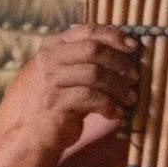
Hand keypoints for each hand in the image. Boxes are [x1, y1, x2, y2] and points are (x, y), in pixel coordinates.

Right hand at [5, 24, 138, 153]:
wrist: (32, 135)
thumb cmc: (59, 103)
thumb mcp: (71, 75)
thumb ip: (89, 61)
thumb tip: (128, 52)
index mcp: (53, 46)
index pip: (88, 31)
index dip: (114, 36)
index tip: (134, 46)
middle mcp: (48, 58)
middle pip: (94, 50)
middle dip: (120, 62)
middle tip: (135, 77)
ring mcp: (49, 79)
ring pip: (95, 74)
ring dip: (118, 86)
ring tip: (130, 98)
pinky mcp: (55, 101)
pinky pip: (91, 98)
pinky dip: (109, 106)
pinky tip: (116, 114)